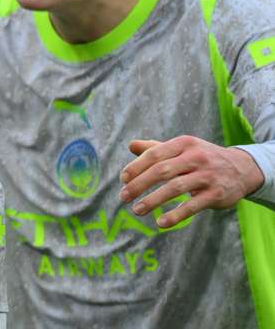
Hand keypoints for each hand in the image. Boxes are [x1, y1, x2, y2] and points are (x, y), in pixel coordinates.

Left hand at [119, 136, 263, 227]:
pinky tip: (161, 223)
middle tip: (123, 197)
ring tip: (137, 210)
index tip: (123, 179)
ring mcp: (207, 176)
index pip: (154, 154)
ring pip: (175, 188)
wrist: (242, 168)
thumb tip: (131, 146)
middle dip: (139, 184)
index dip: (136, 167)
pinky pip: (192, 206)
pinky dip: (176, 215)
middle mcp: (195, 157)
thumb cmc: (202, 157)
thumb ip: (156, 148)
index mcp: (183, 144)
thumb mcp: (182, 148)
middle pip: (161, 170)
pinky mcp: (216, 194)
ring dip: (153, 200)